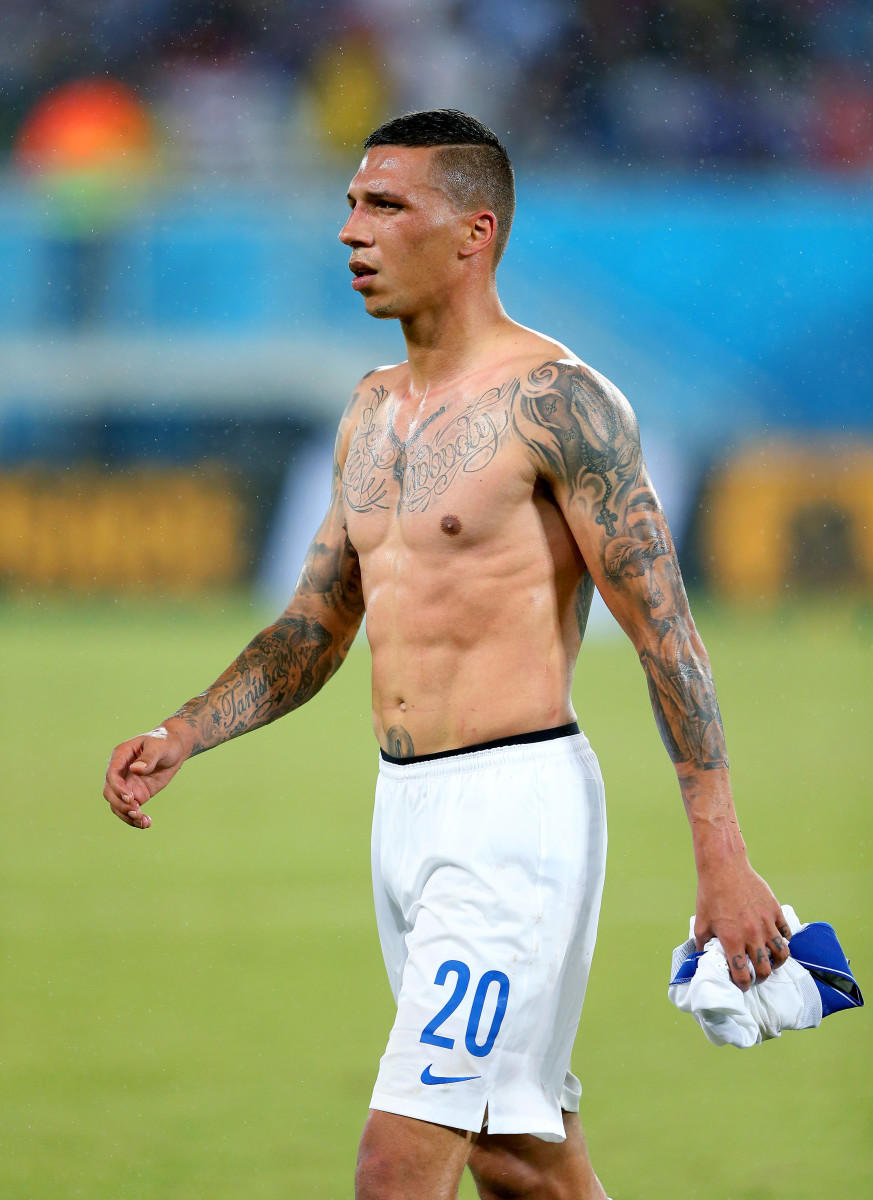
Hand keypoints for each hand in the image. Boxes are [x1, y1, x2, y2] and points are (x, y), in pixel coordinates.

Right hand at [103, 725, 187, 828]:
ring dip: (127, 816)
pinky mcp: (137, 794)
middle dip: (121, 805)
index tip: (130, 798)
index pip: (112, 774)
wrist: (176, 747)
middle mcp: (120, 772)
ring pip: (118, 805)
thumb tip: (135, 769)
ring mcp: (127, 784)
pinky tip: (146, 824)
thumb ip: (148, 757)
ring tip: (143, 822)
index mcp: (121, 756)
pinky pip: (130, 809)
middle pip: (110, 792)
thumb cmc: (166, 741)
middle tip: (137, 812)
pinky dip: (135, 819)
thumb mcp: (159, 746)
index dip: (118, 788)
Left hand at [694, 854, 791, 990]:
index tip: (742, 985)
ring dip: (776, 962)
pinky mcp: (775, 910)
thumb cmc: (710, 895)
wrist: (724, 867)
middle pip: (765, 970)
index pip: (742, 975)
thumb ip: (703, 944)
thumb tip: (702, 960)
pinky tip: (775, 940)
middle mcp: (752, 934)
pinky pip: (786, 933)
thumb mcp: (701, 922)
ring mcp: (766, 923)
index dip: (742, 985)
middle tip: (755, 975)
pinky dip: (783, 940)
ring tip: (769, 960)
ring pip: (782, 954)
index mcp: (732, 940)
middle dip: (760, 977)